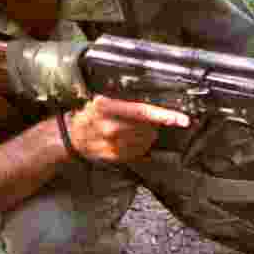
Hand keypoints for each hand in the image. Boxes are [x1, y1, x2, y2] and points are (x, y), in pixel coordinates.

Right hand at [67, 95, 189, 163]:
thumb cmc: (91, 113)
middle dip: (155, 124)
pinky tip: (134, 140)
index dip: (164, 115)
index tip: (181, 119)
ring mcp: (111, 143)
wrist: (72, 136)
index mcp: (106, 107)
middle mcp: (109, 126)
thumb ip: (123, 97)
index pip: (142, 111)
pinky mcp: (113, 156)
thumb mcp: (102, 98)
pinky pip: (139, 152)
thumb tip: (153, 97)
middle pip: (147, 128)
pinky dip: (143, 146)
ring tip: (138, 129)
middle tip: (151, 120)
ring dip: (149, 135)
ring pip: (146, 141)